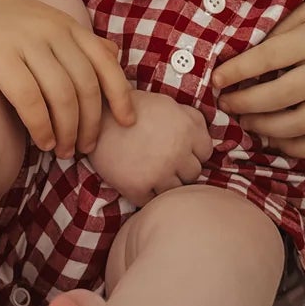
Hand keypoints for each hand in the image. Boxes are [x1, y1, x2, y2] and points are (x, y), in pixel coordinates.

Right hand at [0, 0, 132, 157]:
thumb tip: (112, 56)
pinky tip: (41, 141)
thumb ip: (74, 39)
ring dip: (67, 131)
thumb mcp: (39, 20)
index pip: (105, 62)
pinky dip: (41, 125)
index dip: (120, 95)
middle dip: (91, 123)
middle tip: (85, 148)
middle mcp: (50, 29)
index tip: (127, 122)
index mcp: (64, 22)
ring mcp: (24, 41)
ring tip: (62, 151)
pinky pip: (30, 99)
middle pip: (85, 85)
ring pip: (62, 95)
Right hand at [88, 90, 213, 204]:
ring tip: (150, 171)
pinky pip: (152, 201)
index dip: (192, 152)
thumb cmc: (133, 110)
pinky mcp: (138, 187)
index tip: (177, 149)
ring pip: (176, 190)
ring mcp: (158, 172)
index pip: (206, 153)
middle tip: (162, 160)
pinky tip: (138, 180)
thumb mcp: (168, 104)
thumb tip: (208, 142)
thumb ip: (193, 119)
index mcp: (187, 129)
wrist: (95, 118)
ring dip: (166, 184)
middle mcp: (177, 152)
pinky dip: (147, 194)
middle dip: (181, 169)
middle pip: (194, 174)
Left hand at [212, 0, 304, 159]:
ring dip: (267, 128)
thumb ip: (280, 34)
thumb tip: (243, 59)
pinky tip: (279, 141)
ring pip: (302, 124)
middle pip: (281, 96)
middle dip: (246, 104)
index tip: (216, 80)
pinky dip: (300, 148)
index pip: (268, 58)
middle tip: (226, 104)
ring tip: (248, 122)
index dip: (237, 72)